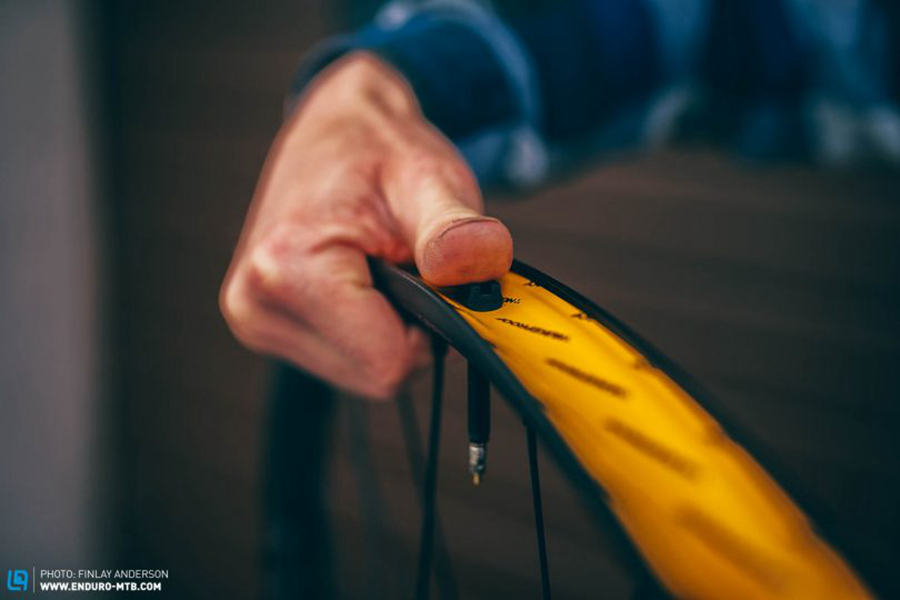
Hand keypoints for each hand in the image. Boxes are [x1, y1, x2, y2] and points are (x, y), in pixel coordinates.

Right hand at [220, 52, 512, 398]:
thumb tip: (483, 263)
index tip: (429, 274)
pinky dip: (368, 329)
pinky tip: (360, 280)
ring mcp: (253, 319)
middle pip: (376, 374)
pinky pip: (344, 360)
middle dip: (410, 327)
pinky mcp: (262, 325)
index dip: (431, 328)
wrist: (335, 127)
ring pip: (362, 373)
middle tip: (404, 264)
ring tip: (379, 264)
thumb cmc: (381, 148)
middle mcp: (255, 305)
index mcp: (287, 270)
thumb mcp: (429, 179)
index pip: (389, 364)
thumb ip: (455, 230)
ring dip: (389, 329)